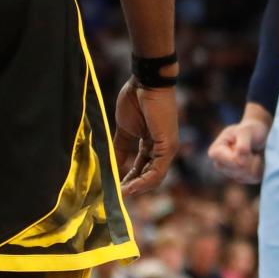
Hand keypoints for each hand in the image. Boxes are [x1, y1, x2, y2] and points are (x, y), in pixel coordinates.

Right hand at [113, 78, 177, 196]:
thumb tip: (110, 165)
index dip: (128, 178)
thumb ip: (119, 148)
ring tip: (119, 194)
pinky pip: (157, 171)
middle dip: (132, 186)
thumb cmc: (136, 99)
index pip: (141, 167)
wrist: (146, 82)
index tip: (113, 187)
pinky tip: (128, 186)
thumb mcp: (124, 129)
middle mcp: (162, 148)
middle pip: (148, 175)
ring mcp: (167, 148)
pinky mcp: (168, 146)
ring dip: (136, 188)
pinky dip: (143, 181)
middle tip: (115, 196)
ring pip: (153, 177)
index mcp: (151, 143)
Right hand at [207, 112, 270, 183]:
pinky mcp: (241, 178)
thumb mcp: (245, 132)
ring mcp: (230, 173)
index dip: (243, 155)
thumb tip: (241, 163)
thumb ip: (242, 145)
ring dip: (255, 162)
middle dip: (249, 159)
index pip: (231, 161)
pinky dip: (259, 168)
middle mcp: (220, 165)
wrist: (257, 134)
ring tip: (252, 152)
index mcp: (215, 152)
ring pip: (247, 176)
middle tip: (250, 147)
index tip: (245, 145)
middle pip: (239, 171)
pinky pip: (254, 178)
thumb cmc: (249, 130)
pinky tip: (255, 158)